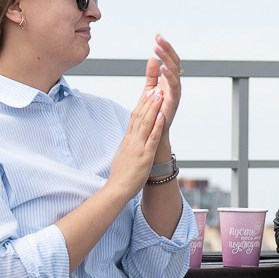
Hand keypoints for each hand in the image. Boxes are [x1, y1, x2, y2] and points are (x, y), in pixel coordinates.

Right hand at [107, 86, 166, 202]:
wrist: (116, 189)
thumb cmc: (120, 176)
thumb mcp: (122, 155)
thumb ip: (127, 145)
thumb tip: (129, 139)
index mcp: (127, 140)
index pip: (134, 117)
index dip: (141, 104)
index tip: (147, 93)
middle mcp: (132, 140)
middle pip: (139, 116)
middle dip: (148, 101)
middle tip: (155, 88)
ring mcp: (138, 147)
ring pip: (146, 123)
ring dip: (153, 108)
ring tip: (160, 95)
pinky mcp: (145, 156)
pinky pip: (152, 138)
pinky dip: (157, 126)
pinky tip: (162, 116)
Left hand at [144, 36, 181, 133]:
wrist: (155, 132)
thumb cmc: (154, 112)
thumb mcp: (150, 89)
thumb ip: (151, 75)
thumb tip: (152, 59)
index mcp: (170, 80)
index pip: (169, 59)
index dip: (165, 48)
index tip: (157, 36)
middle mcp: (175, 84)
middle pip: (174, 62)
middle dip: (167, 49)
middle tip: (158, 38)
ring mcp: (176, 92)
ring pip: (175, 71)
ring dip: (167, 59)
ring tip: (158, 48)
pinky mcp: (174, 100)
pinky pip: (174, 86)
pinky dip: (169, 75)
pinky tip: (162, 66)